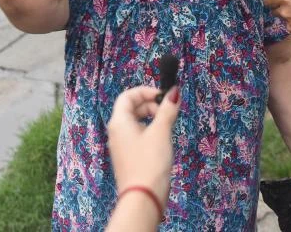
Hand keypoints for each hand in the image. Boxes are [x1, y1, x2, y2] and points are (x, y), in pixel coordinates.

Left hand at [107, 85, 179, 205]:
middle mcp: (116, 132)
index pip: (128, 96)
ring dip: (152, 119)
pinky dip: (149, 132)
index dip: (145, 91)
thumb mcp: (161, 132)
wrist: (143, 198)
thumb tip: (174, 92)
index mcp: (119, 122)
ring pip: (135, 123)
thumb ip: (167, 110)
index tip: (163, 96)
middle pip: (131, 108)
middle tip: (168, 112)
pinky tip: (162, 141)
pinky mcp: (128, 157)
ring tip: (168, 126)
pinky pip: (137, 136)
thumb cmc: (150, 162)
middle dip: (151, 105)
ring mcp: (121, 146)